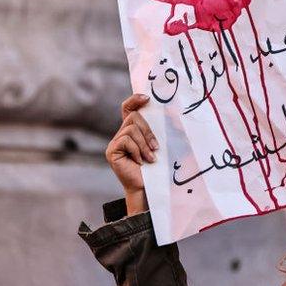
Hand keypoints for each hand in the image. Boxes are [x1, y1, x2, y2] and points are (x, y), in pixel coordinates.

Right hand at [106, 94, 157, 213]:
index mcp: (133, 130)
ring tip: (150, 158)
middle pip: (133, 117)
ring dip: (144, 144)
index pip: (128, 108)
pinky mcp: (112, 151)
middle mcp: (122, 134)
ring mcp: (115, 143)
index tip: (147, 98)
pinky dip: (137, 151)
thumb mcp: (165, 145)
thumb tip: (174, 115)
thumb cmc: (159, 168)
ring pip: (131, 129)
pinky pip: (126, 141)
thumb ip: (166, 130)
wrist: (151, 188)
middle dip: (148, 131)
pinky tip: (140, 162)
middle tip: (156, 147)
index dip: (134, 100)